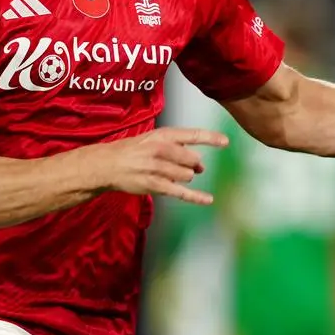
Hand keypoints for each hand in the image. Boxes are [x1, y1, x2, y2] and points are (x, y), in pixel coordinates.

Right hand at [96, 126, 228, 203]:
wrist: (108, 165)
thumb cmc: (133, 151)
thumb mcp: (153, 139)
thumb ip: (176, 147)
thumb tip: (199, 163)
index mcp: (162, 135)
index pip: (192, 135)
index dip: (210, 138)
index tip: (225, 141)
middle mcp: (161, 150)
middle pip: (192, 160)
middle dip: (193, 165)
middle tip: (185, 166)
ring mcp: (158, 168)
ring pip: (187, 176)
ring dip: (184, 177)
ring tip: (167, 174)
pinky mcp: (155, 185)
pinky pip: (181, 192)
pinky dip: (196, 197)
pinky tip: (208, 200)